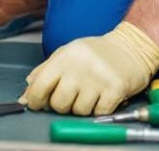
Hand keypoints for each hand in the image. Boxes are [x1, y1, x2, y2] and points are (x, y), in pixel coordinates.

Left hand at [20, 21, 158, 115]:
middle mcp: (81, 67)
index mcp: (65, 57)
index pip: (40, 84)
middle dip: (61, 106)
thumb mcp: (66, 54)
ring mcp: (99, 78)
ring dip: (82, 108)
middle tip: (69, 98)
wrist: (132, 46)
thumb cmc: (96, 53)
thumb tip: (26, 94)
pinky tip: (102, 97)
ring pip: (79, 111)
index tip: (37, 104)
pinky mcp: (116, 89)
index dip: (35, 99)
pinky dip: (99, 109)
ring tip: (89, 95)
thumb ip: (44, 72)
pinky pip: (99, 112)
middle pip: (59, 103)